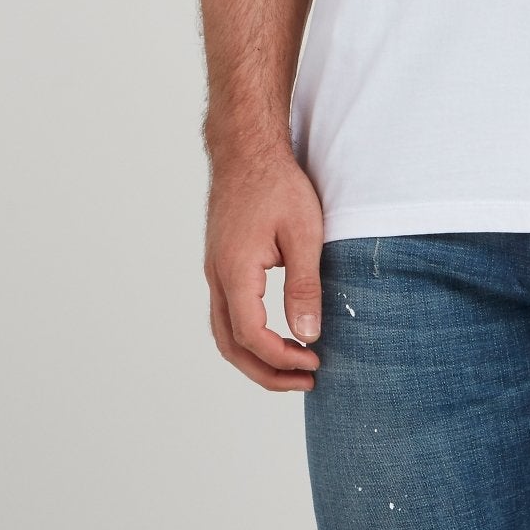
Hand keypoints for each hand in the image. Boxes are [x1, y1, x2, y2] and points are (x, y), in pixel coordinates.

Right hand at [204, 147, 324, 391]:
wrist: (247, 149)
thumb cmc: (277, 184)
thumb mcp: (303, 234)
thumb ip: (304, 287)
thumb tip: (308, 336)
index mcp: (235, 273)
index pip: (252, 337)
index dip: (282, 358)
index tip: (315, 362)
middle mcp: (217, 277)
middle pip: (231, 346)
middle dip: (266, 371)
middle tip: (305, 380)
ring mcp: (215, 270)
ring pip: (224, 331)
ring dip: (255, 356)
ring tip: (293, 365)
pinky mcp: (221, 263)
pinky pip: (227, 312)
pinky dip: (248, 334)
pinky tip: (277, 333)